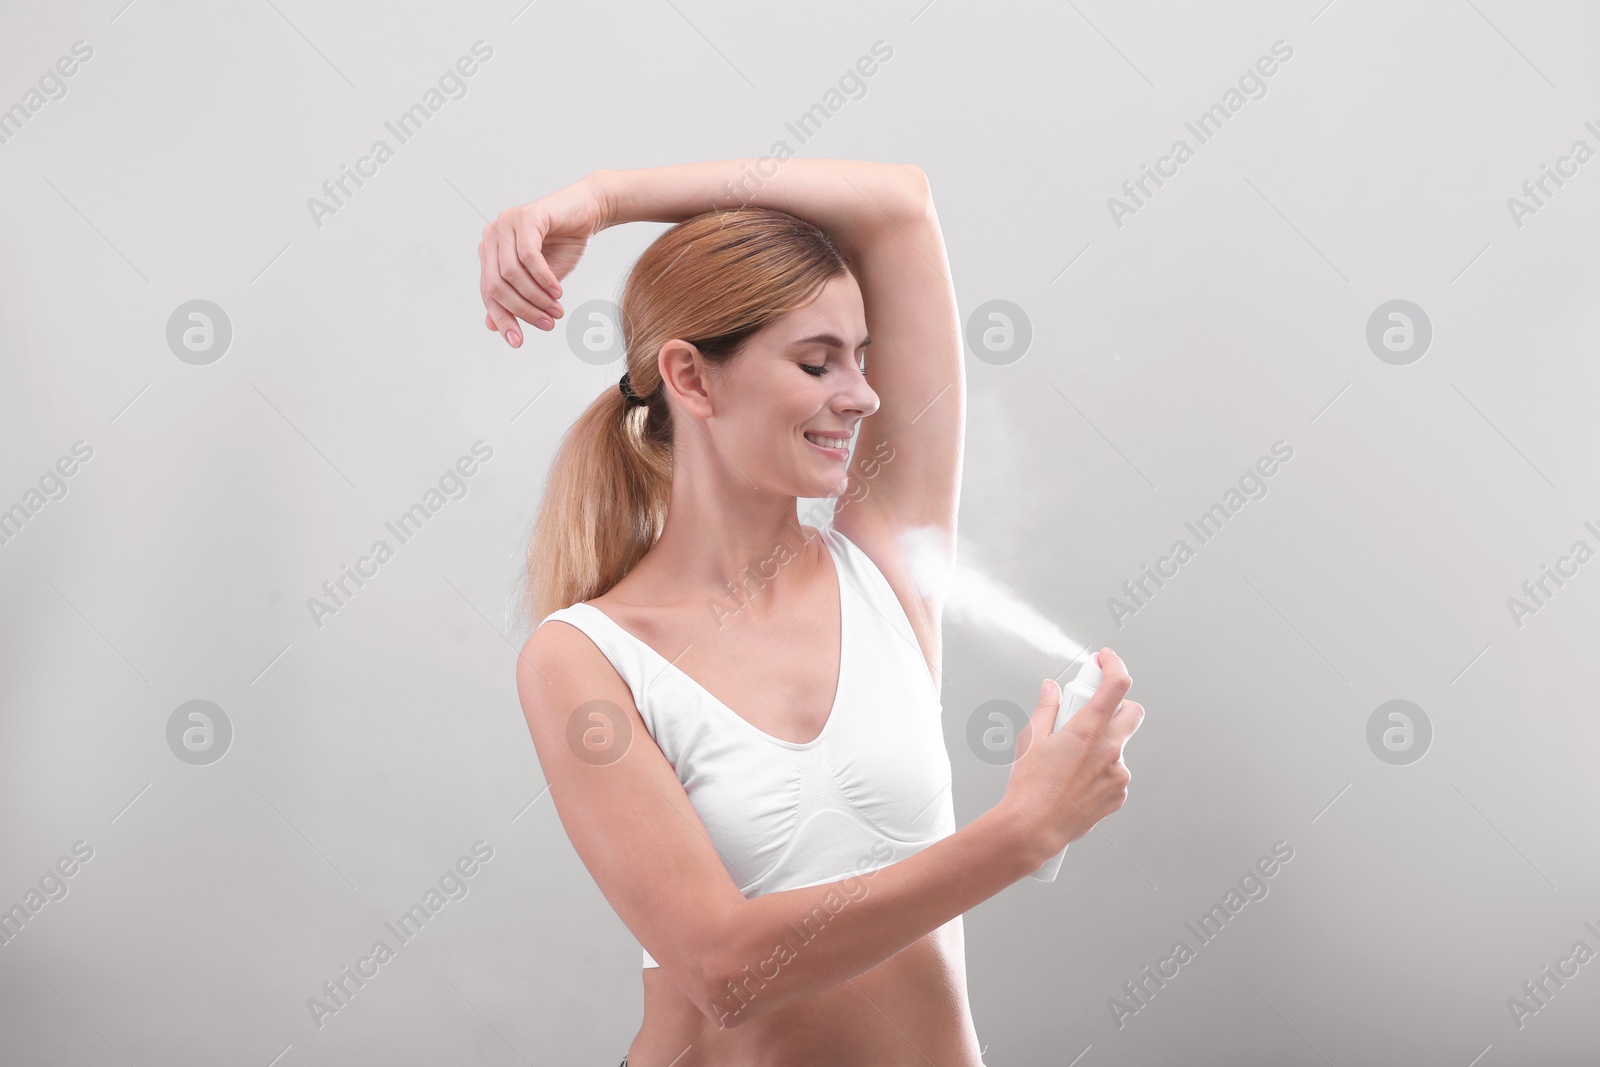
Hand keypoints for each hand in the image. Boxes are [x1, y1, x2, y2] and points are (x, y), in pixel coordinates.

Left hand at [478, 174, 610, 347]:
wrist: (589, 212)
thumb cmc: (564, 244)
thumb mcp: (539, 280)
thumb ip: (518, 298)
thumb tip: (492, 326)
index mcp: (491, 252)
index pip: (488, 292)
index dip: (502, 319)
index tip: (518, 342)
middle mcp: (492, 236)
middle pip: (496, 285)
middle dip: (522, 310)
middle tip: (547, 324)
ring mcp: (506, 223)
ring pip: (511, 274)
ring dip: (535, 297)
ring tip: (556, 309)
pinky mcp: (526, 216)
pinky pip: (528, 256)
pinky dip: (543, 278)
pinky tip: (557, 291)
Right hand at [1000, 649, 1144, 858]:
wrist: (1034, 828)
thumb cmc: (1030, 787)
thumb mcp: (1032, 739)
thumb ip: (1047, 708)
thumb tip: (1051, 688)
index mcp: (1088, 729)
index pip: (1116, 684)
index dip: (1114, 664)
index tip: (1106, 659)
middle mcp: (1110, 748)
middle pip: (1132, 711)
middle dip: (1118, 705)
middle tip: (1093, 711)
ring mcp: (1118, 773)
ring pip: (1122, 745)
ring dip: (1105, 743)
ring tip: (1073, 760)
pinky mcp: (1119, 794)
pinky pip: (1117, 772)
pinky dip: (1103, 770)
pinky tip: (1078, 781)